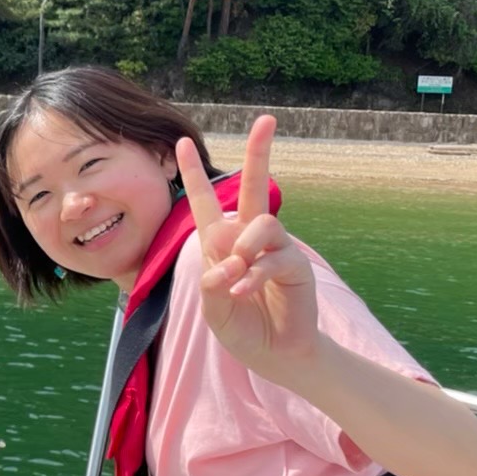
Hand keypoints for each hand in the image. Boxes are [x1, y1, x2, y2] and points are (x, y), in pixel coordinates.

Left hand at [174, 116, 318, 379]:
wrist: (274, 355)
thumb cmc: (241, 327)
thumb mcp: (213, 306)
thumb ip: (212, 281)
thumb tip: (227, 257)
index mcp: (222, 242)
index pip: (206, 202)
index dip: (193, 173)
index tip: (180, 142)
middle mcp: (251, 238)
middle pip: (254, 187)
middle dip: (259, 152)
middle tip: (266, 120)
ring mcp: (276, 249)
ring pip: (262, 224)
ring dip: (243, 249)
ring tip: (233, 277)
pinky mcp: (296, 267)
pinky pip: (275, 258)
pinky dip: (255, 274)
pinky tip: (244, 290)